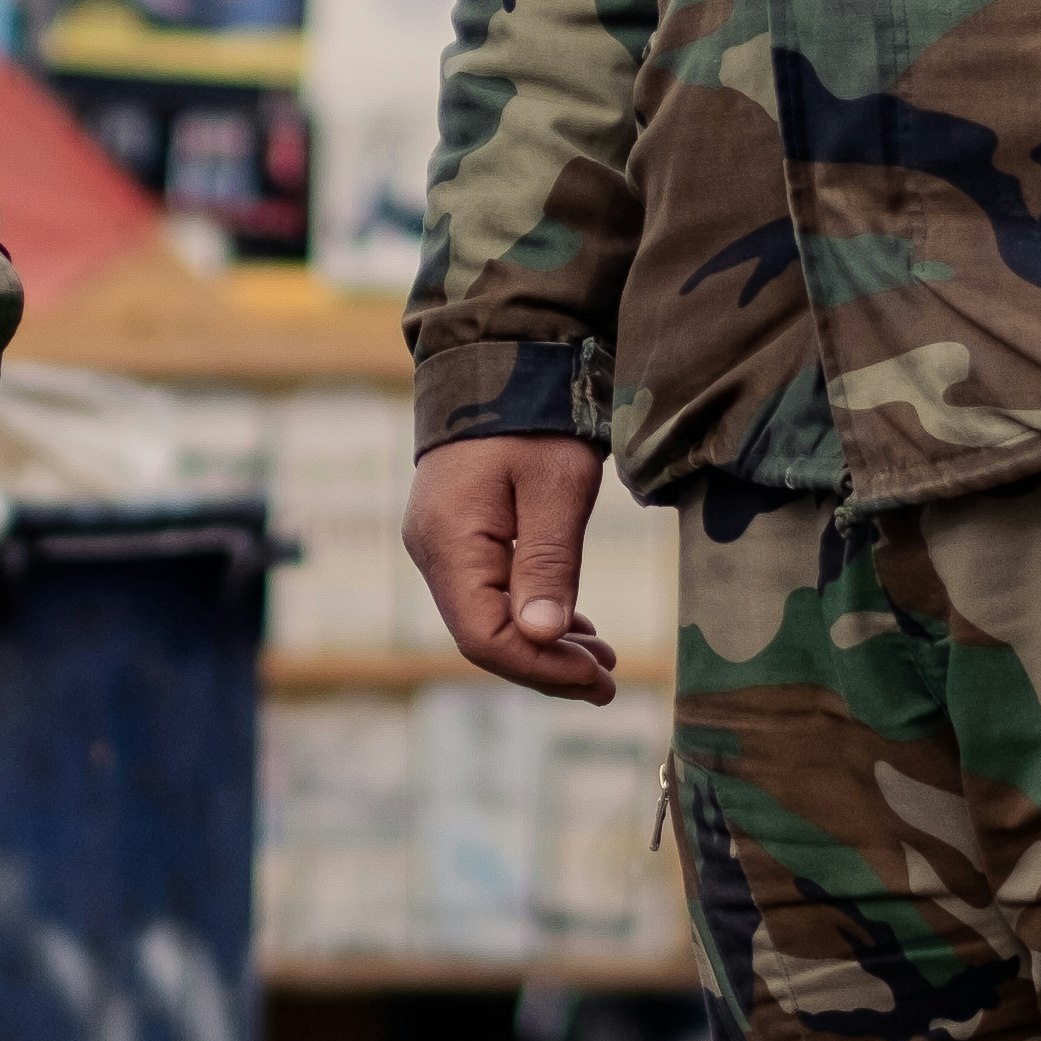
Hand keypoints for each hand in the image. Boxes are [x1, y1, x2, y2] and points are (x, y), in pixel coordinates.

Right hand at [401, 430, 621, 704]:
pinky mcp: (458, 536)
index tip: (597, 677)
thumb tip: (541, 638)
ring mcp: (440, 543)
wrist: (502, 357)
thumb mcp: (557, 486)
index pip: (485, 636)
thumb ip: (549, 563)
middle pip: (483, 636)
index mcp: (450, 540)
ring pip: (487, 619)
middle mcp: (432, 549)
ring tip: (601, 662)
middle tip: (608, 683)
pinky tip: (574, 629)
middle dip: (547, 666)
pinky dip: (531, 617)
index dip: (541, 667)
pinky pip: (488, 594)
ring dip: (544, 646)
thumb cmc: (536, 416)